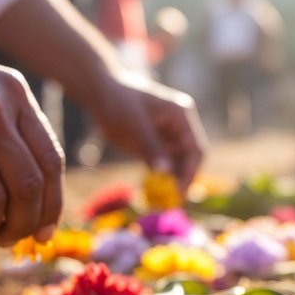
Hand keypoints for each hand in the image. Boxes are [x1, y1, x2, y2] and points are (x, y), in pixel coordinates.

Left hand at [87, 74, 205, 191]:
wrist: (99, 93)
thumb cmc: (118, 102)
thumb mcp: (135, 125)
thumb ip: (151, 147)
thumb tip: (165, 172)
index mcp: (181, 116)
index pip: (195, 150)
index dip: (190, 173)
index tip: (179, 192)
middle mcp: (179, 127)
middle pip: (188, 160)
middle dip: (180, 181)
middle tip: (168, 202)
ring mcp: (168, 136)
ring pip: (176, 166)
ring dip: (169, 183)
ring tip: (158, 200)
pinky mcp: (155, 145)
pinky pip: (162, 166)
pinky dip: (158, 179)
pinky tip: (150, 192)